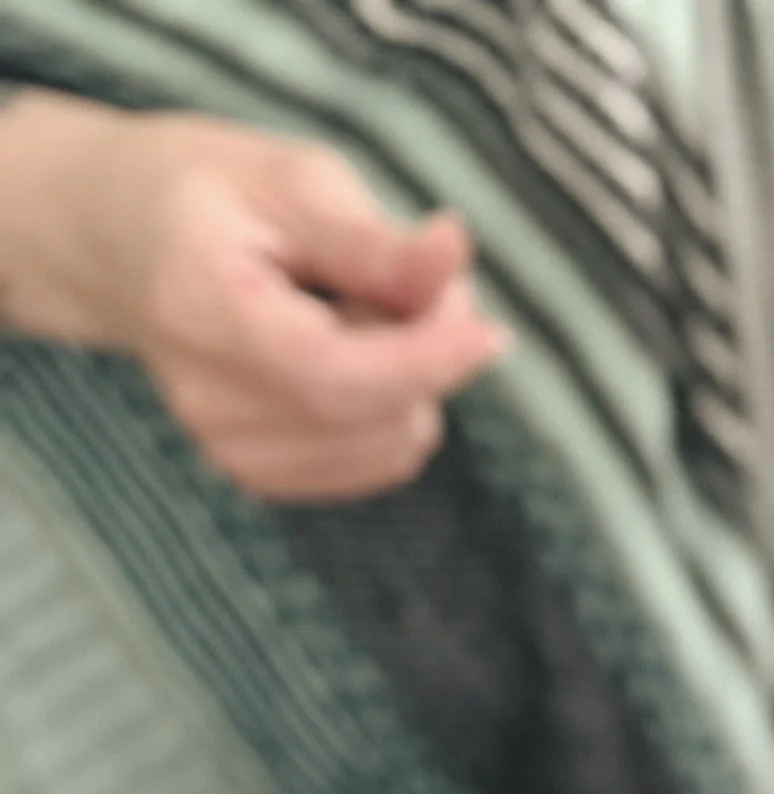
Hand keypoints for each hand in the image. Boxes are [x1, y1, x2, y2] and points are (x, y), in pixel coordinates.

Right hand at [0, 100, 503, 499]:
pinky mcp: (260, 475)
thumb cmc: (212, 195)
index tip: (490, 332)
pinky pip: (378, 461)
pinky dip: (390, 410)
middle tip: (414, 274)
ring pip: (389, 444)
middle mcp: (208, 400)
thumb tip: (454, 255)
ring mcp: (231, 449)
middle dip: (428, 350)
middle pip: (370, 413)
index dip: (421, 360)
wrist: (127, 242)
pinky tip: (345, 354)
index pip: (329, 374)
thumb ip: (373, 237)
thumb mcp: (291, 181)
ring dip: (411, 379)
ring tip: (356, 308)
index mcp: (200, 310)